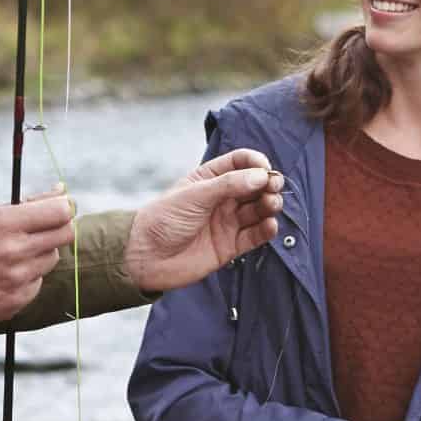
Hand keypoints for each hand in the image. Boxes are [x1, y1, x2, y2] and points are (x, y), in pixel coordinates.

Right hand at [0, 188, 75, 330]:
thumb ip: (26, 205)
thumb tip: (61, 192)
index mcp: (5, 223)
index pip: (61, 211)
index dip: (64, 207)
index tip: (59, 208)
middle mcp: (15, 251)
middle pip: (66, 234)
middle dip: (58, 228)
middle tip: (41, 229)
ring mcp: (16, 280)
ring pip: (51, 259)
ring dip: (39, 253)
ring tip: (11, 254)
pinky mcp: (15, 302)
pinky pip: (36, 283)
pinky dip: (27, 277)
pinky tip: (2, 276)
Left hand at [122, 148, 284, 293]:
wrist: (146, 257)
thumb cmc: (164, 219)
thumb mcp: (195, 194)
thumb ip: (229, 184)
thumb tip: (262, 176)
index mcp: (210, 179)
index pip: (240, 162)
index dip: (255, 163)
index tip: (265, 168)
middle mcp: (222, 199)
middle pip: (254, 186)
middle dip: (268, 184)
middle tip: (274, 187)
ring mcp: (227, 222)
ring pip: (258, 209)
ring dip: (269, 205)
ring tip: (271, 205)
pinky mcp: (230, 245)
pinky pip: (255, 235)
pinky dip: (266, 230)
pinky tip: (270, 225)